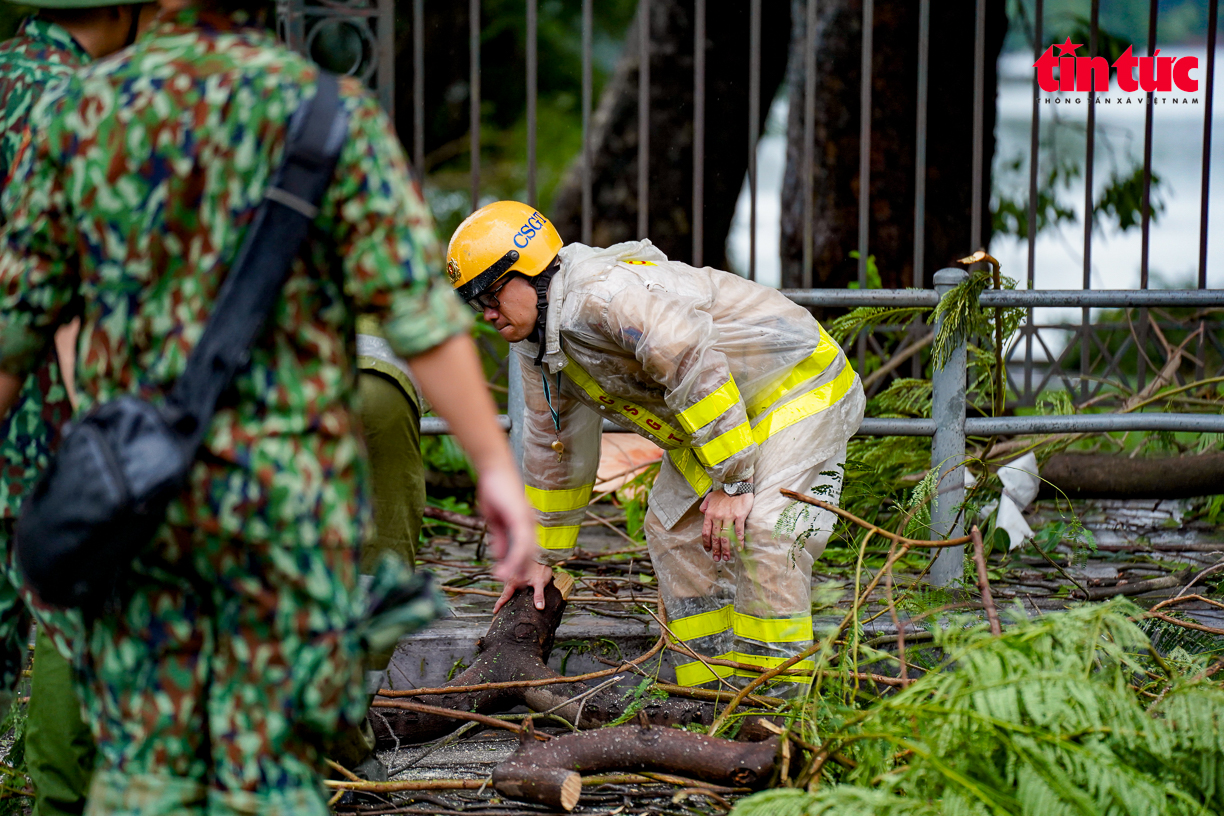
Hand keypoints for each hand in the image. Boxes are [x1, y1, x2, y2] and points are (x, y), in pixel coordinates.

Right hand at [475, 464, 541, 597]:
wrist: (493, 469)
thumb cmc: (494, 490)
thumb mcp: (495, 520)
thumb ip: (500, 538)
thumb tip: (499, 556)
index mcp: (524, 524)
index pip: (525, 550)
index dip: (519, 564)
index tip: (510, 577)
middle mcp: (529, 524)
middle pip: (529, 553)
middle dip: (520, 570)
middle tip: (511, 584)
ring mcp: (527, 520)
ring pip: (526, 551)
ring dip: (515, 567)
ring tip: (504, 580)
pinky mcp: (521, 517)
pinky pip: (521, 542)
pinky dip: (514, 556)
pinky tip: (507, 566)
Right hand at [492, 560, 553, 613]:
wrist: (542, 555)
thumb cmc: (540, 567)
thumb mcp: (540, 582)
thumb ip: (539, 595)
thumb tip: (539, 607)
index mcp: (514, 581)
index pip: (505, 595)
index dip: (499, 604)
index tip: (495, 611)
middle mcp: (511, 577)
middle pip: (505, 591)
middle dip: (503, 599)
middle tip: (501, 608)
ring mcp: (513, 574)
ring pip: (507, 585)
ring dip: (507, 592)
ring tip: (508, 600)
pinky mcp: (517, 571)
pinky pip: (511, 581)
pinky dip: (511, 586)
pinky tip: (516, 589)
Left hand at [700, 488, 753, 562]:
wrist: (737, 484)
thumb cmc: (724, 492)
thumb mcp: (710, 497)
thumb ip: (705, 505)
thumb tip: (701, 512)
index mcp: (710, 513)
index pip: (706, 531)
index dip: (706, 542)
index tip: (708, 550)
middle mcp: (718, 517)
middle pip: (715, 537)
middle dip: (716, 549)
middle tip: (717, 558)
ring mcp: (728, 517)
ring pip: (726, 537)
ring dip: (726, 549)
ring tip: (727, 557)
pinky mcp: (739, 517)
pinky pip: (738, 531)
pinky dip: (739, 541)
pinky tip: (739, 549)